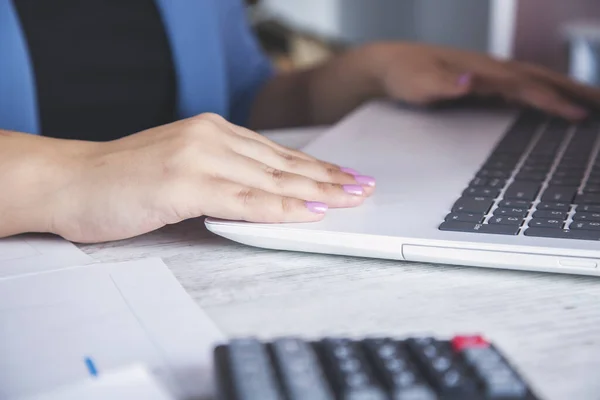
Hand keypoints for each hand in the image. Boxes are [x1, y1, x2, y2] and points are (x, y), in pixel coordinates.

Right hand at [50, 114, 374, 242]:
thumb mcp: (180, 167)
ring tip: (351, 199)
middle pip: (283, 163)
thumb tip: (259, 193)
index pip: (276, 153)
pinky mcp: (184, 182)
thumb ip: (220, 175)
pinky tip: (310, 213)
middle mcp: (210, 137)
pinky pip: (244, 199)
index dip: (315, 167)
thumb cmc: (120, 179)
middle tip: (364, 186)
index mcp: (211, 131)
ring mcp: (198, 157)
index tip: (345, 177)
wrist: (69, 181)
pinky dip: (281, 208)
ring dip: (317, 192)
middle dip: (329, 178)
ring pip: (271, 179)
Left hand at [366, 42, 599, 119]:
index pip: (524, 85)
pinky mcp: (485, 83)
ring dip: (565, 89)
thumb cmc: (404, 74)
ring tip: (593, 103)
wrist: (390, 64)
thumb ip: (443, 84)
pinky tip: (553, 104)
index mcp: (482, 69)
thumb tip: (469, 83)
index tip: (576, 114)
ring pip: (536, 80)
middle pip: (541, 77)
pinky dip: (545, 93)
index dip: (550, 100)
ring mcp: (490, 75)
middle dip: (574, 90)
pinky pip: (523, 87)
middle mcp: (491, 69)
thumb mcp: (418, 83)